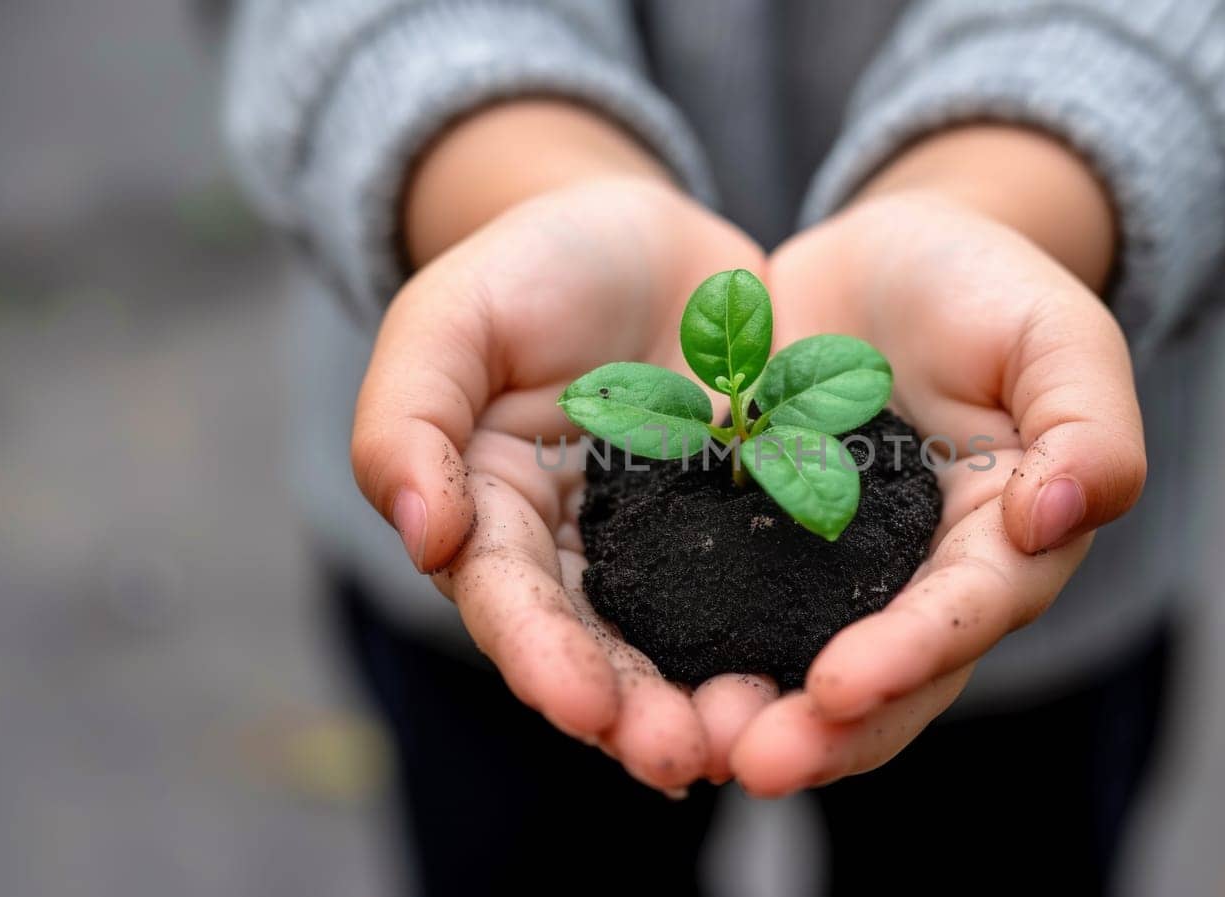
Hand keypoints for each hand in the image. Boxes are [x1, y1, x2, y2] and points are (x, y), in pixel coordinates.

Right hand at [351, 104, 774, 794]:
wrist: (647, 233)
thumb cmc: (532, 264)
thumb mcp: (452, 315)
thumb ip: (409, 416)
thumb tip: (422, 536)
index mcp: (490, 515)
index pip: (507, 601)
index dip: (542, 657)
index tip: (584, 705)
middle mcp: (573, 555)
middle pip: (594, 652)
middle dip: (630, 713)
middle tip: (679, 758)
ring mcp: (661, 550)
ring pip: (676, 646)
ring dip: (704, 704)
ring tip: (747, 746)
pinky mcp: (741, 529)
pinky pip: (756, 598)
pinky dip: (776, 647)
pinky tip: (816, 695)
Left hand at [727, 128, 1146, 794]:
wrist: (887, 257)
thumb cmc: (990, 289)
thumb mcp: (1056, 335)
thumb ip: (1087, 424)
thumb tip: (1059, 517)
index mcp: (1004, 547)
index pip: (966, 616)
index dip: (911, 656)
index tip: (839, 686)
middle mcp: (920, 585)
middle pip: (885, 684)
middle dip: (824, 733)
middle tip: (754, 763)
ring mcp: (833, 575)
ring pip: (800, 671)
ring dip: (752, 717)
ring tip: (689, 748)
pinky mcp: (757, 548)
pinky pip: (723, 613)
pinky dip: (691, 653)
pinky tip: (636, 680)